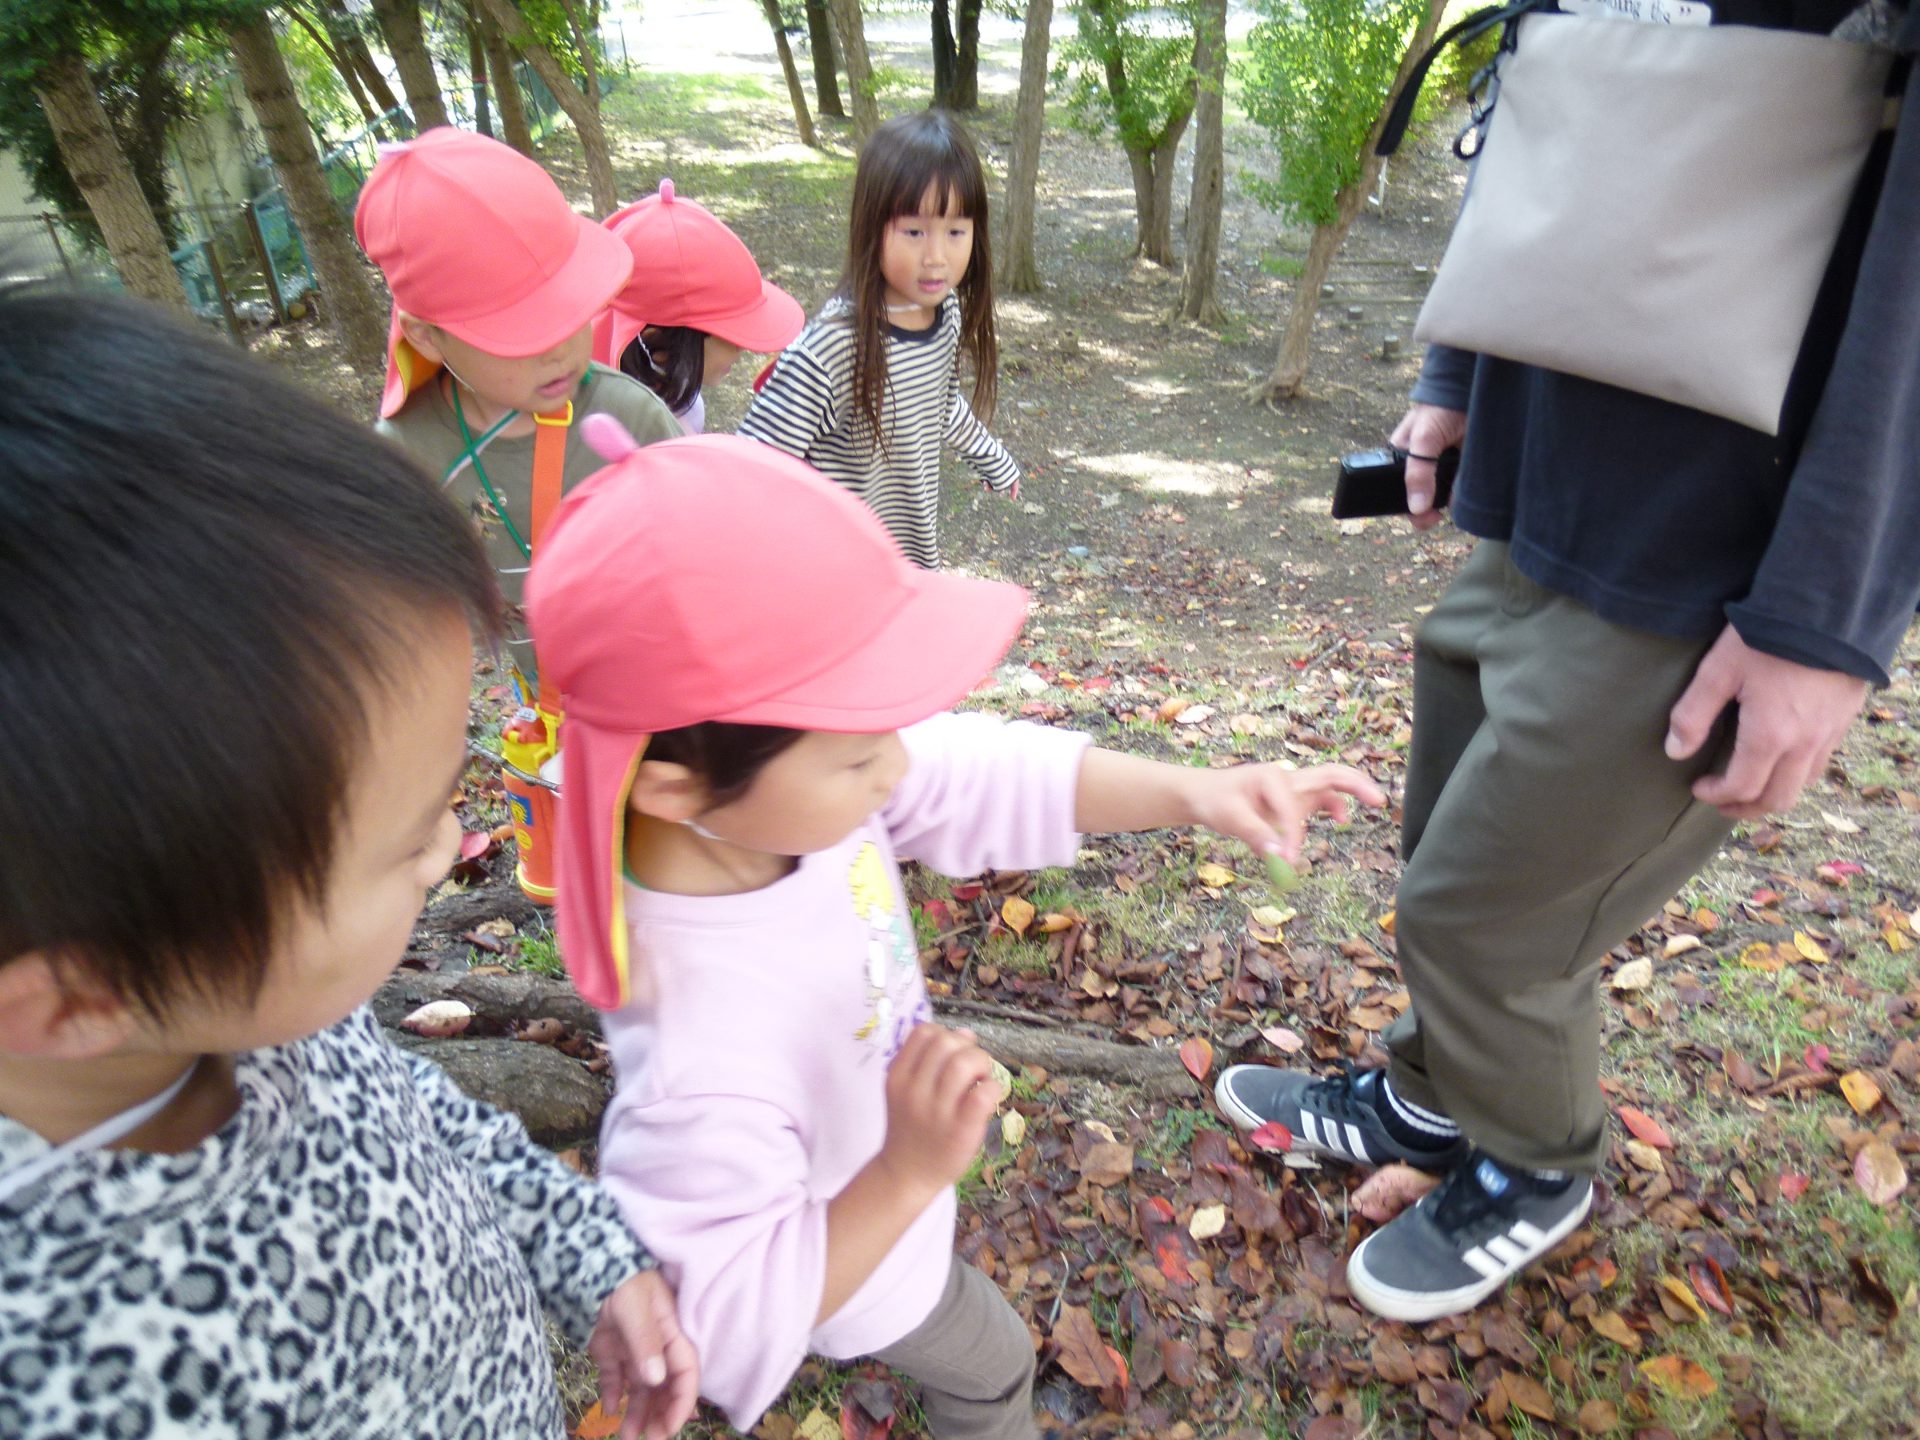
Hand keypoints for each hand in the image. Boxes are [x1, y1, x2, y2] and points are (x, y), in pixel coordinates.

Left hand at [586, 1269, 699, 1439]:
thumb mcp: (634, 1305)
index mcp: (672, 1333)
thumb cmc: (621, 1279)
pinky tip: (610, 1410)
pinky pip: (615, 1381)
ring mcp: (633, 1350)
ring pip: (641, 1390)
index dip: (681, 1402)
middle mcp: (656, 1346)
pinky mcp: (610, 1352)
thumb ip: (645, 1341)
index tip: (669, 1428)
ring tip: (627, 1438)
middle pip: (665, 1387)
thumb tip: (656, 1379)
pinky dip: (613, 1397)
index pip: (685, 1373)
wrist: (588, 1264)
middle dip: (660, 1416)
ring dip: (637, 1414)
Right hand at [876, 1024, 998, 1195]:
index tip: (952, 1055)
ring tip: (981, 1080)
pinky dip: (993, 1087)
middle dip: (967, 1048)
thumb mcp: (908, 1090)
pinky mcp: (960, 1130)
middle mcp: (914, 1090)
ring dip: (981, 1063)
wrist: (907, 1174)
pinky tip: (989, 1097)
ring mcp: (937, 1111)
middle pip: (945, 1042)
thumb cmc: (912, 1128)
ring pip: (963, 1063)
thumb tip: (966, 1034)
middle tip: (972, 1069)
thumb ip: (930, 1061)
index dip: (945, 1035)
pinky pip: (983, 1094)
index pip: (923, 1032)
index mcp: (898, 1076)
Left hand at [1180, 762, 1385, 862]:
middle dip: (1355, 785)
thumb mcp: (1229, 817)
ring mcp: (1292, 788)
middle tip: (1379, 800)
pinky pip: (1319, 800)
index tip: (1286, 862)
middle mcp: (1287, 778)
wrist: (1204, 793)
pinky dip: (1333, 807)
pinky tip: (1339, 820)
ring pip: (1329, 785)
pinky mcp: (1292, 799)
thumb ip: (1256, 835)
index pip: (1292, 809)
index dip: (1292, 837)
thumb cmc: (1215, 800)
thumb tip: (1281, 859)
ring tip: (1375, 802)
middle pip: (1329, 775)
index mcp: (1272, 778)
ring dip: (1351, 792)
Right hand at [1388, 404, 1467, 530]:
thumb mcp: (1423, 440)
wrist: (1472, 392)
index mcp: (1403, 460)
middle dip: (1426, 511)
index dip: (1404, 507)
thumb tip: (1416, 509)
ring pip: (1442, 497)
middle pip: (1420, 499)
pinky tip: (1465, 492)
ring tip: (1454, 500)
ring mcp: (1443, 468)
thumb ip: (1417, 473)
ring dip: (1447, 503)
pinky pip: (1461, 489)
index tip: (1419, 516)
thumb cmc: (1439, 410)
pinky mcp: (1463, 468)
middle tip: (1434, 517)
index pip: (1397, 491)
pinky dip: (1463, 495)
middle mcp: (1422, 467)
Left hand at [1664, 624, 1867, 820]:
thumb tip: (1676, 751)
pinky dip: (1799, 770)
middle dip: (1746, 808)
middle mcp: (1805, 743)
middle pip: (1777, 799)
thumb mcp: (1718, 670)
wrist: (1825, 609)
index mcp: (1770, 736)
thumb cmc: (1765, 637)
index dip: (1716, 795)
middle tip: (1722, 800)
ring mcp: (1830, 731)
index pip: (1742, 788)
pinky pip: (1823, 759)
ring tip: (1751, 782)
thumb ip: (1693, 714)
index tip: (1698, 787)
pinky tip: (1783, 754)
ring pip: (1804, 782)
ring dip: (1775, 791)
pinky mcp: (1846, 716)